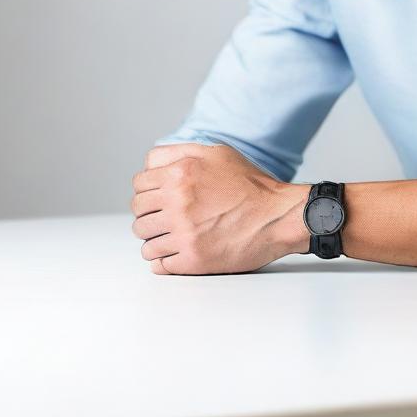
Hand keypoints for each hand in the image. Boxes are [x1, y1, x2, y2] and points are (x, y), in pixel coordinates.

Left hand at [130, 143, 304, 274]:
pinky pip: (158, 264)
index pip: (139, 183)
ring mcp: (184, 232)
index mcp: (182, 173)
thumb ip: (179, 152)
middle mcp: (178, 201)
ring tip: (175, 236)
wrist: (277, 216)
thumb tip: (149, 165)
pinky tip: (180, 251)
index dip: (149, 190)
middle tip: (169, 218)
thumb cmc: (251, 185)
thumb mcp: (217, 153)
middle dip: (151, 214)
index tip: (160, 197)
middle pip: (139, 213)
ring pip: (145, 241)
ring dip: (156, 238)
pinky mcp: (192, 259)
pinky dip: (165, 259)